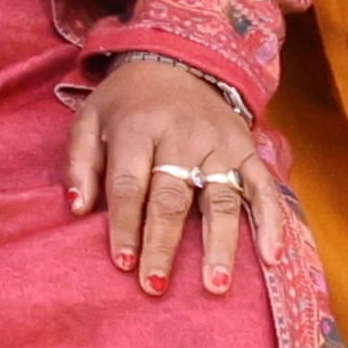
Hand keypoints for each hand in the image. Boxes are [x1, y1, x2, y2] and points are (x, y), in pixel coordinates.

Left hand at [68, 56, 277, 297]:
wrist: (176, 62)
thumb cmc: (126, 103)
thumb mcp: (89, 119)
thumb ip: (79, 162)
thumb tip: (76, 210)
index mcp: (138, 127)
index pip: (129, 185)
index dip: (125, 226)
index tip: (122, 263)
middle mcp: (182, 136)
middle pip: (172, 198)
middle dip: (164, 244)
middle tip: (156, 285)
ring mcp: (221, 144)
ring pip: (221, 200)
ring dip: (219, 246)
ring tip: (216, 286)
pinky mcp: (248, 150)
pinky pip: (264, 189)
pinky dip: (271, 223)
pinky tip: (271, 258)